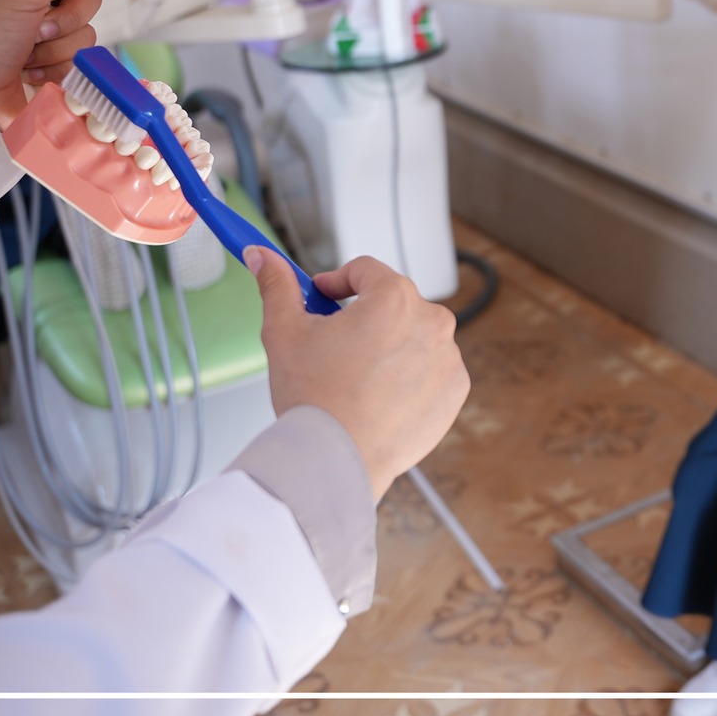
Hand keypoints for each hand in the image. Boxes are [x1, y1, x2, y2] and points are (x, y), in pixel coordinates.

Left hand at [0, 0, 99, 128]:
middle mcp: (41, 6)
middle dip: (63, 21)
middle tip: (35, 30)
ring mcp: (52, 38)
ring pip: (87, 34)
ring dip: (55, 50)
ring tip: (24, 58)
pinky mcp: (61, 66)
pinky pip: (82, 61)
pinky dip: (56, 70)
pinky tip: (30, 75)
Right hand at [249, 250, 469, 501]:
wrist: (337, 459)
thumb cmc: (313, 398)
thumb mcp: (284, 332)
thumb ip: (277, 286)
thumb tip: (261, 256)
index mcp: (394, 297)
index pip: (365, 270)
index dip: (337, 282)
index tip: (322, 297)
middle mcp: (432, 320)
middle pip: (393, 303)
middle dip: (364, 316)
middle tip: (334, 345)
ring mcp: (448, 356)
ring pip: (414, 337)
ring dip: (390, 346)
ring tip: (356, 377)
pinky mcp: (455, 389)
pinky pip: (431, 370)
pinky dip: (411, 376)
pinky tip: (381, 396)